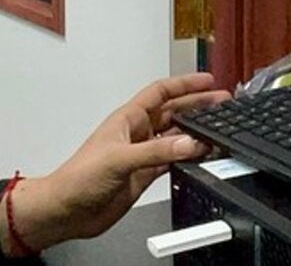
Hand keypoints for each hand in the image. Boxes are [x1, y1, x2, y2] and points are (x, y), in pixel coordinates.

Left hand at [0, 73, 230, 254]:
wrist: (67, 209)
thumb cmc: (78, 177)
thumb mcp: (119, 159)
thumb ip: (155, 151)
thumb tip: (189, 143)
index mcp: (128, 119)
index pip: (160, 92)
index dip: (184, 84)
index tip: (207, 81)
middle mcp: (137, 133)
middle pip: (173, 112)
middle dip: (197, 106)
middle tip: (222, 104)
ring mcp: (142, 154)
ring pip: (176, 137)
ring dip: (196, 133)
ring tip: (219, 128)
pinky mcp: (144, 175)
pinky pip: (173, 160)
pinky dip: (188, 158)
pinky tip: (201, 156)